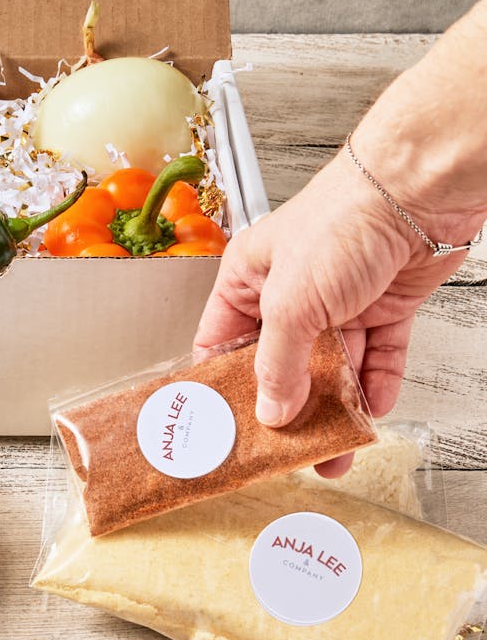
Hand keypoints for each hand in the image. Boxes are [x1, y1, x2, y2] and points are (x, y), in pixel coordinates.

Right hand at [194, 150, 473, 477]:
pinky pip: (378, 356)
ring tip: (335, 448)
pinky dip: (377, 383)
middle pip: (280, 364)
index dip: (222, 386)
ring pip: (331, 368)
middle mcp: (289, 293)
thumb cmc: (342, 220)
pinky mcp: (383, 306)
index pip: (222, 344)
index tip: (225, 427)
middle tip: (284, 449)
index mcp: (247, 280)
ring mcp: (338, 302)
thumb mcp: (291, 301)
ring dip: (334, 407)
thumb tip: (271, 409)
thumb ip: (278, 362)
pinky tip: (371, 408)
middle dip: (285, 408)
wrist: (418, 190)